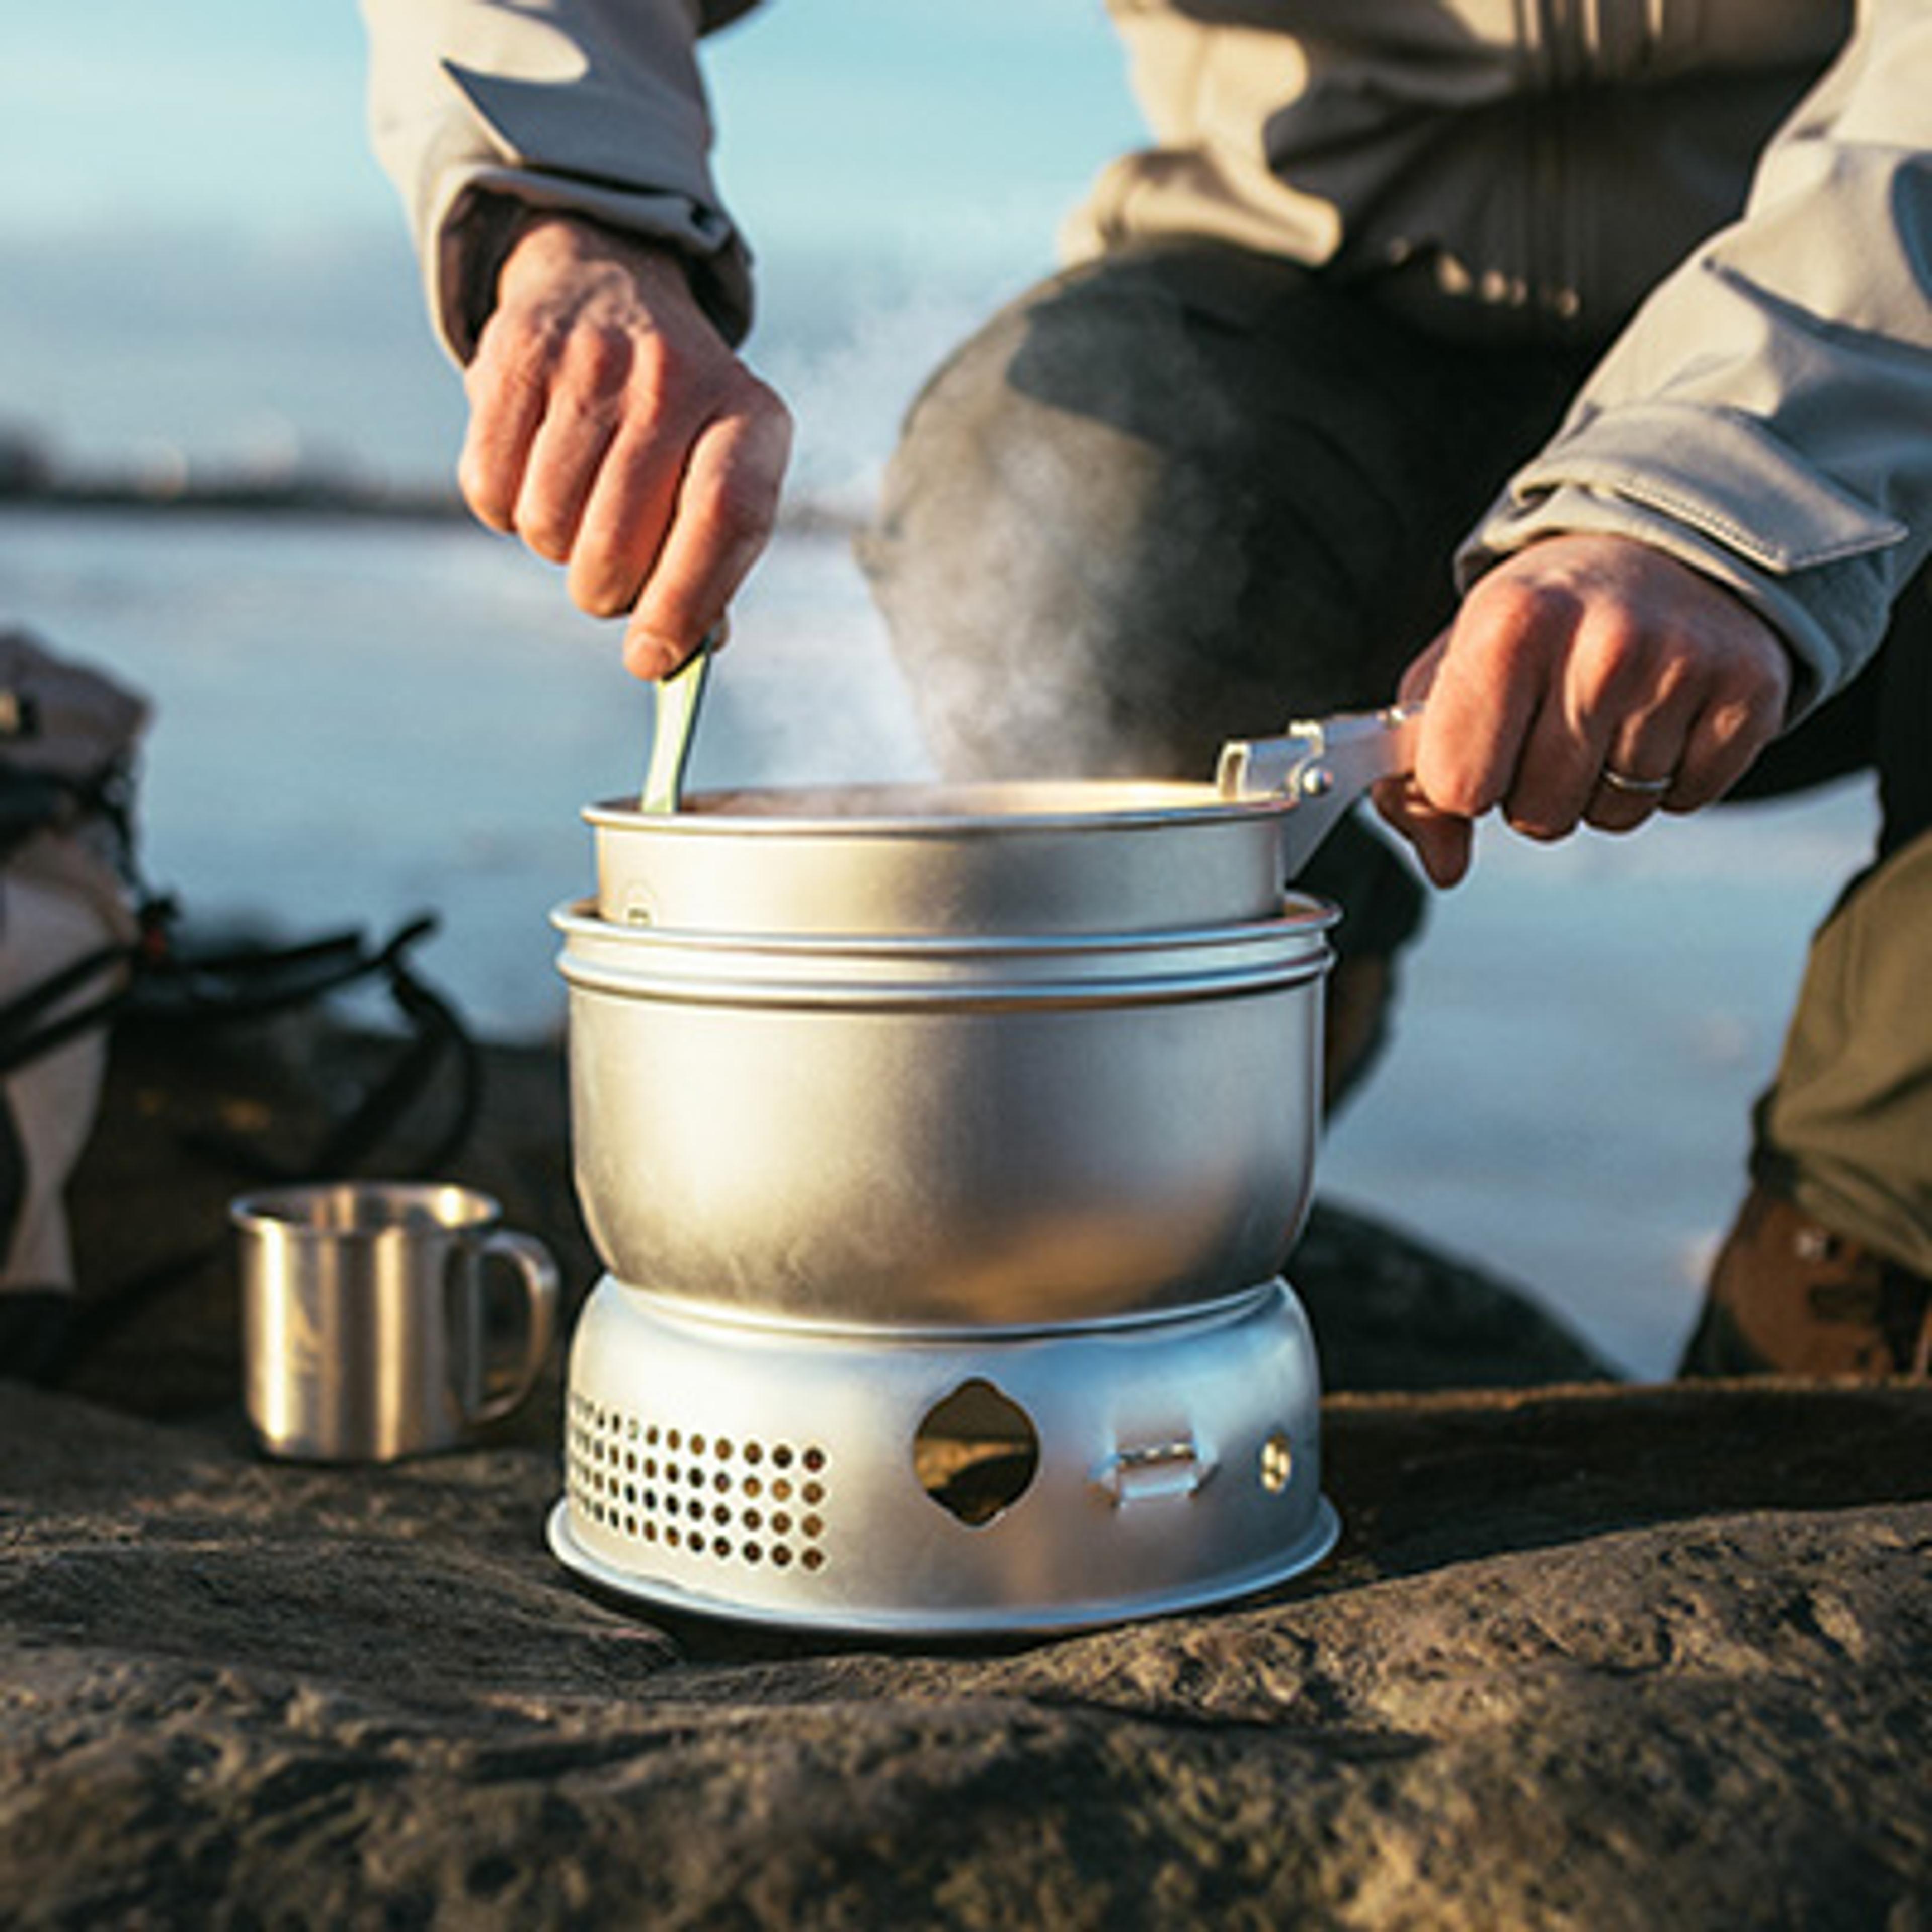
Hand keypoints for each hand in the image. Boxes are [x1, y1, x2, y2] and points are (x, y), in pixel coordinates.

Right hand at [459, 215, 792, 677]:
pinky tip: (534, 473)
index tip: (650, 659)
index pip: (722, 521)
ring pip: (547, 523)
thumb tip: (675, 655)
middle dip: (604, 592)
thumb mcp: (721, 471)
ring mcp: (593, 359)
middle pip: (618, 541)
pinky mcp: (516, 354)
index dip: (683, 605)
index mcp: (749, 417)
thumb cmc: (676, 422)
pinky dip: (504, 509)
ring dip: (554, 547)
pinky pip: (490, 488)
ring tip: (577, 507)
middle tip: (608, 581)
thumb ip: (711, 565)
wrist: (609, 287)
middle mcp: (675, 379)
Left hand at [1374, 533, 1793, 885]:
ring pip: (1613, 815)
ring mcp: (1682, 667)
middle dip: (1534, 789)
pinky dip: (1669, 777)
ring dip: (1602, 785)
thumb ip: (1418, 775)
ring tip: (1609, 710)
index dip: (1463, 784)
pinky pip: (1686, 801)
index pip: (1458, 786)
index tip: (1481, 745)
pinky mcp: (1750, 691)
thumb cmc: (1545, 618)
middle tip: (1553, 720)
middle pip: (1538, 814)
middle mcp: (1601, 644)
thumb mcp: (1457, 667)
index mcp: (1509, 625)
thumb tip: (1443, 866)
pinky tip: (1662, 714)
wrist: (1664, 545)